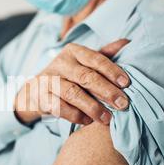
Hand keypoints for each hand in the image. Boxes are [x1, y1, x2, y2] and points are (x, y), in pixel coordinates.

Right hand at [14, 39, 130, 125]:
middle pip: (86, 77)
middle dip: (106, 91)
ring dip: (92, 107)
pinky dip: (75, 115)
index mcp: (73, 51)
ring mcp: (49, 80)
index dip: (112, 71)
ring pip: (73, 93)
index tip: (127, 84)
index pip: (95, 59)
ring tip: (107, 118)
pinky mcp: (41, 97)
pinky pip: (60, 107)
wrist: (36, 90)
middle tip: (122, 104)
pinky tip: (88, 121)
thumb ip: (104, 54)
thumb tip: (127, 43)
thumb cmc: (68, 75)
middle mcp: (60, 63)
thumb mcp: (83, 62)